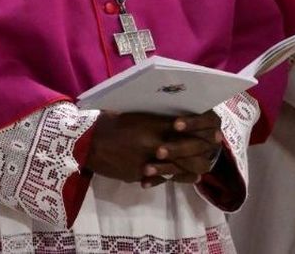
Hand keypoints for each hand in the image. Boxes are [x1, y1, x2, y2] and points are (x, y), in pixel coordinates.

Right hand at [86, 111, 222, 184]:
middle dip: (202, 153)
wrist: (84, 142)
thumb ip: (154, 121)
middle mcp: (154, 142)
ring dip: (192, 169)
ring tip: (201, 170)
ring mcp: (147, 160)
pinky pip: (163, 178)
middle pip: (190, 151)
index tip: (210, 133)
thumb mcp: (132, 115)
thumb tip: (175, 122)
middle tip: (209, 152)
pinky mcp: (139, 173)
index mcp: (152, 123)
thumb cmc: (107, 122)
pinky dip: (174, 178)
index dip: (201, 131)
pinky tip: (182, 177)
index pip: (187, 128)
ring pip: (180, 169)